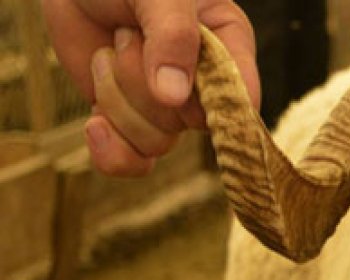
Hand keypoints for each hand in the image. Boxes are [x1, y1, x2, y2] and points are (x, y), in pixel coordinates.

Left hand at [42, 0, 257, 175]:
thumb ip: (173, 36)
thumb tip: (172, 96)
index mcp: (229, 49)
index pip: (242, 100)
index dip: (213, 104)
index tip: (180, 87)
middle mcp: (204, 86)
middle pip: (189, 123)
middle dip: (144, 83)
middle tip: (127, 34)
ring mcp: (168, 109)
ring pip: (155, 141)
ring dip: (116, 98)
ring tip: (107, 53)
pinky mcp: (131, 123)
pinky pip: (132, 162)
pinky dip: (111, 151)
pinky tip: (95, 125)